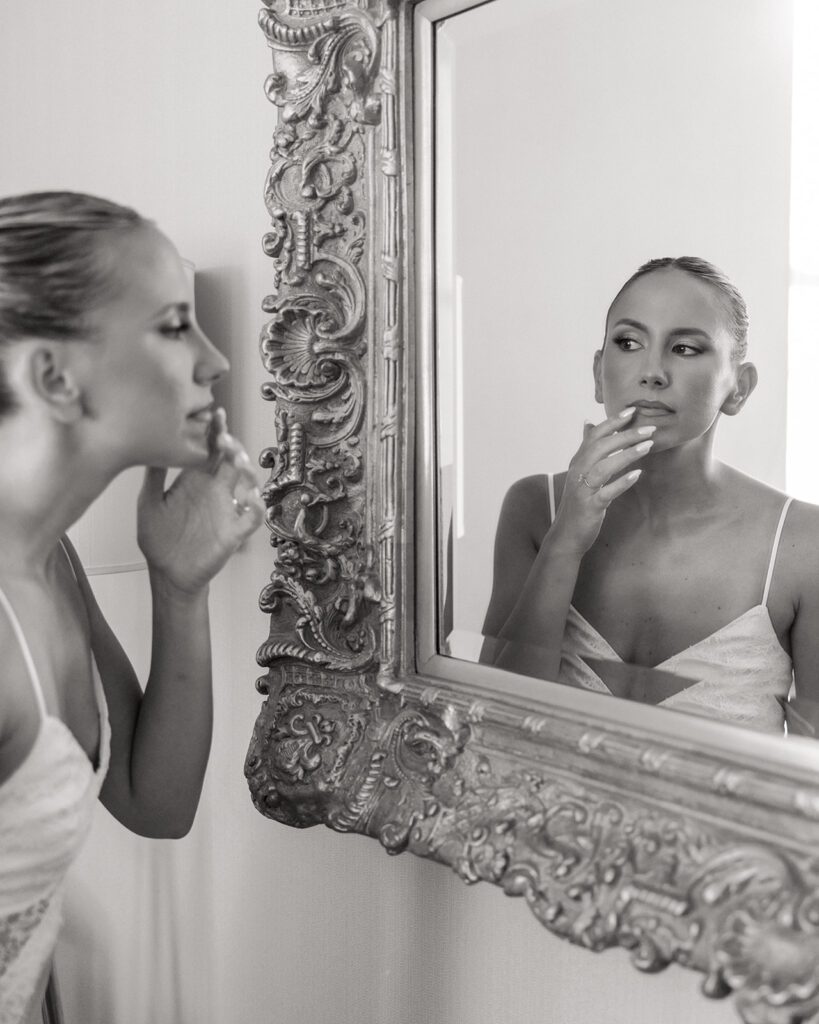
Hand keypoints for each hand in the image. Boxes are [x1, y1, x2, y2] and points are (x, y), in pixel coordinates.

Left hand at [137, 408, 264, 592]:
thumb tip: (152, 445)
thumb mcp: (148, 502)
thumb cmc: (158, 539)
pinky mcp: (234, 532)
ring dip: (246, 471)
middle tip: (223, 439)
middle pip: (231, 460)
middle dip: (232, 446)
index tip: (216, 414)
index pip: (209, 449)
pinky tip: (249, 500)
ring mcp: (227, 509)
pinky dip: (256, 507)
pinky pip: (252, 517)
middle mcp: (215, 490)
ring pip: (248, 483)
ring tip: (236, 462)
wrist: (167, 573)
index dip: (216, 431)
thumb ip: (153, 476)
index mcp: (195, 480)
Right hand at [549, 407, 653, 556]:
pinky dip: (621, 482)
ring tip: (648, 446)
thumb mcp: (579, 472)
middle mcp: (577, 472)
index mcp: (578, 462)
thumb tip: (588, 423)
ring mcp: (582, 489)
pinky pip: (606, 492)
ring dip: (626, 454)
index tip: (631, 411)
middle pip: (601, 447)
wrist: (566, 534)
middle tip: (649, 429)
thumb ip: (586, 449)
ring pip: (604, 466)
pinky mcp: (589, 506)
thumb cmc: (578, 502)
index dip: (612, 421)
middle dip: (625, 435)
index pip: (594, 435)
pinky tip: (637, 475)